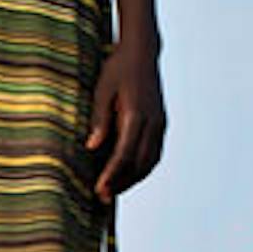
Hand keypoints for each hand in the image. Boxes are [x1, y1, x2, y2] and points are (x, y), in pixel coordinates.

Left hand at [85, 40, 165, 200]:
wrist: (142, 53)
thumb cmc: (117, 69)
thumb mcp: (101, 90)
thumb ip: (99, 119)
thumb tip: (91, 147)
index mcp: (136, 114)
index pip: (124, 153)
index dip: (112, 175)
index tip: (99, 190)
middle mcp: (153, 122)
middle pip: (140, 162)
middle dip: (122, 182)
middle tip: (102, 198)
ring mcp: (160, 123)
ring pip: (151, 160)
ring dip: (134, 178)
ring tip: (113, 191)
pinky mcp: (161, 123)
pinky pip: (154, 152)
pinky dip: (142, 167)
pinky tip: (128, 174)